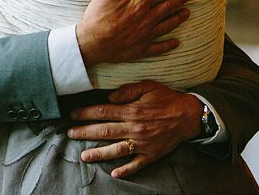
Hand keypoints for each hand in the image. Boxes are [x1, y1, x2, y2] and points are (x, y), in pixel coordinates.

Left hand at [67, 80, 202, 177]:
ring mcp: (142, 143)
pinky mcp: (151, 154)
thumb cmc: (167, 99)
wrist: (188, 115)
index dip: (85, 113)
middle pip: (104, 131)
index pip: (103, 112)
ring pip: (116, 150)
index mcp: (132, 110)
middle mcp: (134, 128)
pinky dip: (125, 170)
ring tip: (84, 156)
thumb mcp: (148, 86)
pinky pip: (136, 164)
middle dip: (84, 132)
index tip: (73, 114)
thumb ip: (128, 90)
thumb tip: (109, 98)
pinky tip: (114, 173)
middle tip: (70, 134)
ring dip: (98, 153)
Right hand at [76, 0, 190, 66]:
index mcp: (138, 4)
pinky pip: (159, 48)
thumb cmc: (97, 17)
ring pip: (168, 25)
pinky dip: (169, 45)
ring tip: (187, 13)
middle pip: (168, 7)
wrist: (90, 44)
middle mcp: (146, 20)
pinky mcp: (142, 49)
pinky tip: (177, 42)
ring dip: (179, 18)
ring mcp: (146, 36)